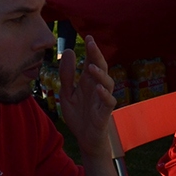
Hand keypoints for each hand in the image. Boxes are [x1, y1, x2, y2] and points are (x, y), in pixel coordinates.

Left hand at [57, 34, 116, 159]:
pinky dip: (105, 95)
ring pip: (108, 83)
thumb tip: (70, 52)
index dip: (91, 50)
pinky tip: (99, 89)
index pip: (92, 62)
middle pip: (101, 68)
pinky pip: (109, 102)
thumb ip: (67, 75)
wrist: (85, 138)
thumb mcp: (67, 93)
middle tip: (91, 43)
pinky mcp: (104, 113)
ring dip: (100, 75)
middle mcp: (98, 88)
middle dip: (97, 56)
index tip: (88, 36)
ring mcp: (102, 100)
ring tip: (91, 67)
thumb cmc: (79, 115)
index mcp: (88, 82)